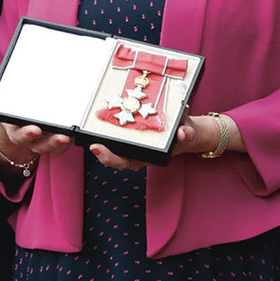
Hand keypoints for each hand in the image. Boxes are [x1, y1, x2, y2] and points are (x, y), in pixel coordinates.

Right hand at [0, 81, 73, 166]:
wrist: (18, 122)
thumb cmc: (12, 109)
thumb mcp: (2, 101)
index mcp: (16, 130)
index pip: (20, 134)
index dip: (27, 134)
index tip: (35, 130)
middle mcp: (31, 139)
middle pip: (40, 144)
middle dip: (50, 141)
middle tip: (61, 136)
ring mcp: (44, 141)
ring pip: (54, 146)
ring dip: (63, 143)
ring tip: (71, 135)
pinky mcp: (57, 140)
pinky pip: (64, 144)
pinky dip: (71, 140)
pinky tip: (78, 133)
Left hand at [89, 114, 216, 169]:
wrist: (186, 132)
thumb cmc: (185, 133)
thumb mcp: (188, 132)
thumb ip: (186, 133)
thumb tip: (182, 134)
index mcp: (151, 155)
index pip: (128, 162)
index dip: (112, 159)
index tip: (97, 149)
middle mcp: (140, 153)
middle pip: (116, 159)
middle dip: (103, 155)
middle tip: (92, 146)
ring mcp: (135, 146)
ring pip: (115, 149)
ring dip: (103, 144)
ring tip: (90, 132)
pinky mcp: (133, 136)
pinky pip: (118, 137)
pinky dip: (108, 130)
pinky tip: (101, 118)